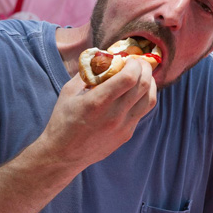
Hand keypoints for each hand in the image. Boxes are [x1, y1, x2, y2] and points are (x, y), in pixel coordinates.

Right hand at [37, 57, 157, 169]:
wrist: (63, 154)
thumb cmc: (63, 120)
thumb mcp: (69, 91)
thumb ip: (87, 72)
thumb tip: (102, 57)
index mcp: (97, 101)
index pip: (129, 78)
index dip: (134, 64)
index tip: (129, 58)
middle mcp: (114, 115)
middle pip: (144, 85)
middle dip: (145, 68)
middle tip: (139, 63)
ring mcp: (123, 127)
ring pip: (150, 100)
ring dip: (150, 83)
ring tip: (142, 75)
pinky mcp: (127, 135)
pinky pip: (142, 112)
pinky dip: (143, 97)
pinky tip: (136, 92)